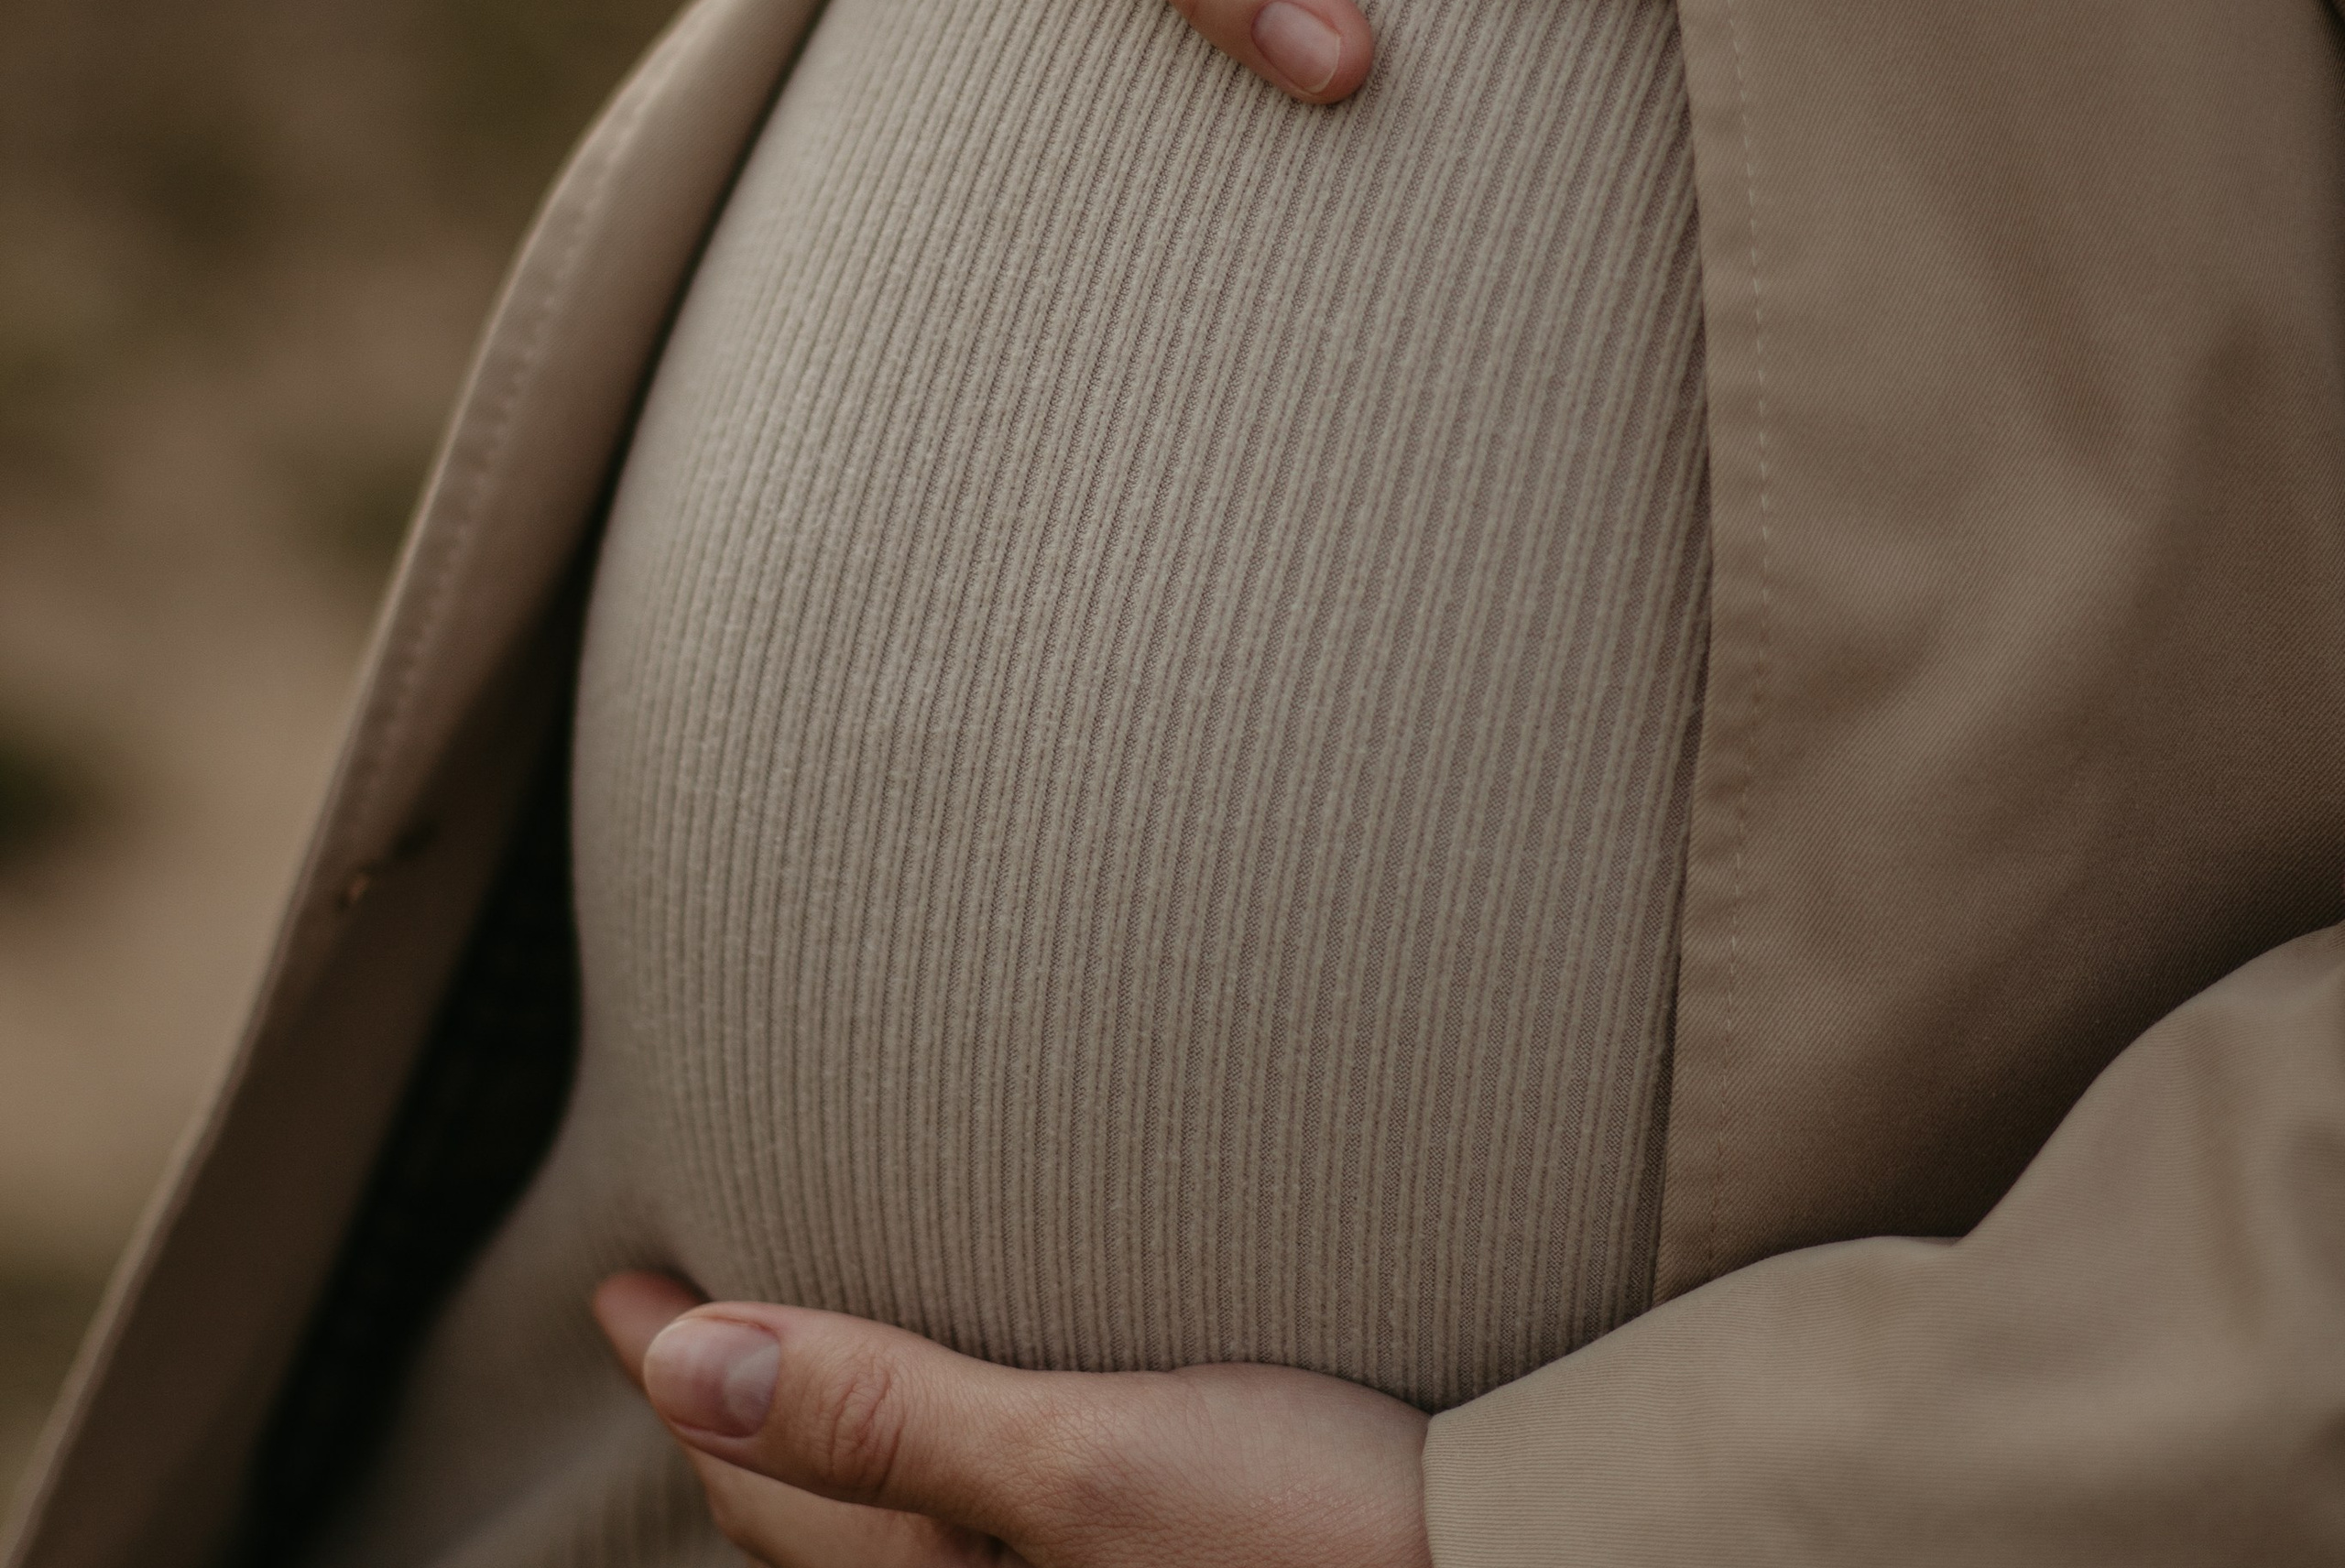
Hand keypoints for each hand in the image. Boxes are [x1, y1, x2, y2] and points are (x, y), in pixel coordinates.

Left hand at [596, 1272, 1432, 1566]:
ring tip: (801, 1351)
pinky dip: (932, 1453)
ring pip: (898, 1527)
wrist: (1503, 1557)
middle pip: (817, 1526)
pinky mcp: (1145, 1556)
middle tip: (683, 1314)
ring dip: (832, 1438)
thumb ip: (887, 1415)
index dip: (680, 1370)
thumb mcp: (1083, 1464)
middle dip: (735, 1417)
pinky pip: (982, 1518)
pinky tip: (973, 1401)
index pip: (767, 1487)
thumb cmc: (1307, 1524)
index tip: (620, 1284)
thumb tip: (684, 1361)